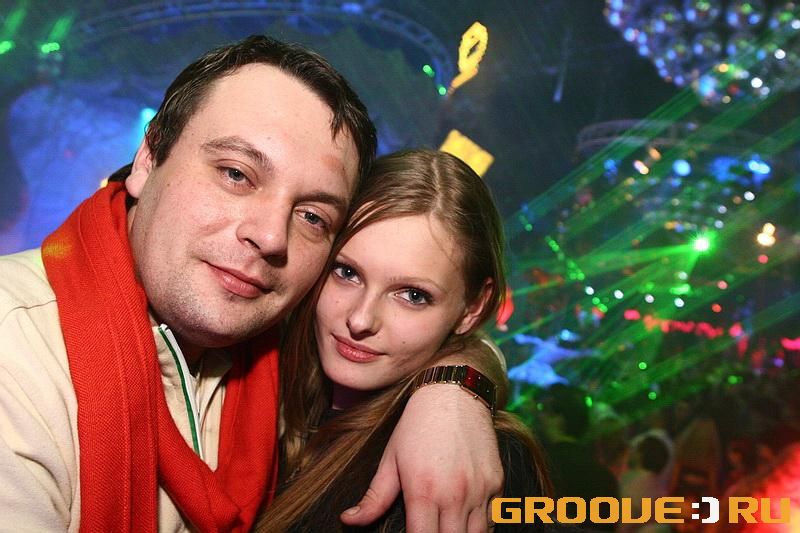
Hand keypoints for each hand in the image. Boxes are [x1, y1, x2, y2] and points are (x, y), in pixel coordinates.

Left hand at [340, 385, 502, 531]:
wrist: (454, 393)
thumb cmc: (417, 426)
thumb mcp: (390, 459)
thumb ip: (374, 497)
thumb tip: (348, 520)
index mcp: (423, 491)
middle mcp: (455, 495)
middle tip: (427, 529)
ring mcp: (479, 490)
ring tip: (445, 527)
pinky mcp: (497, 483)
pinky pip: (492, 521)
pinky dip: (479, 527)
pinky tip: (463, 521)